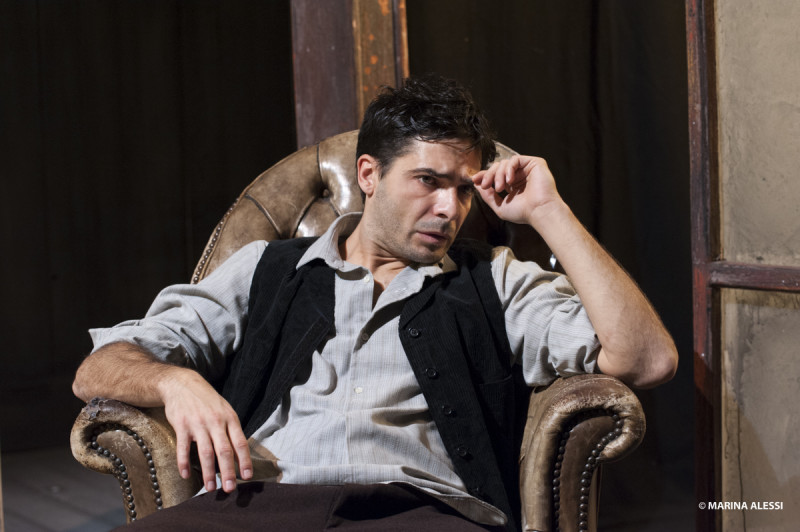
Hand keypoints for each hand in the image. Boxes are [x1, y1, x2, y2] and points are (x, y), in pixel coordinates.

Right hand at [159, 368, 252, 492]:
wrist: (182, 384)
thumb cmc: (207, 401)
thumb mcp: (224, 410)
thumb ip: (231, 431)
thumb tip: (240, 455)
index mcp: (230, 418)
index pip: (240, 442)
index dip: (245, 460)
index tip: (247, 476)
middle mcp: (215, 421)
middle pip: (224, 450)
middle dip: (228, 471)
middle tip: (230, 488)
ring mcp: (198, 423)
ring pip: (205, 452)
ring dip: (208, 472)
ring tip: (210, 488)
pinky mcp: (182, 426)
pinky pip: (183, 447)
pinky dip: (184, 463)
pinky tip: (186, 475)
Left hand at [471, 155, 562, 226]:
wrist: (539, 211)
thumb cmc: (524, 212)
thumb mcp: (500, 206)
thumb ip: (488, 196)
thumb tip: (477, 185)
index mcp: (513, 185)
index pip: (496, 175)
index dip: (484, 175)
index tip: (474, 180)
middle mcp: (520, 176)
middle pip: (498, 167)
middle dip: (489, 175)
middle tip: (485, 185)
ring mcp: (527, 169)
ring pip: (505, 163)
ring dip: (498, 175)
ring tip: (500, 188)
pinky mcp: (534, 163)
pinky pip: (515, 159)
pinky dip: (508, 169)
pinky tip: (510, 181)